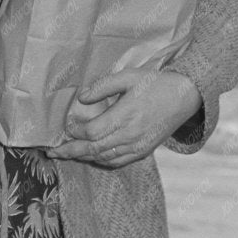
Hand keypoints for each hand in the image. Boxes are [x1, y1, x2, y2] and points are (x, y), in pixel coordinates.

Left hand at [47, 69, 202, 167]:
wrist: (185, 96)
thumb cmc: (156, 83)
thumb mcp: (129, 76)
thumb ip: (103, 87)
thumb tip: (82, 98)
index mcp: (125, 115)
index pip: (91, 132)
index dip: (75, 131)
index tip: (67, 126)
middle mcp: (130, 134)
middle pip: (93, 149)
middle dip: (70, 151)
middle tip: (52, 152)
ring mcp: (137, 145)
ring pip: (104, 157)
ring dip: (84, 157)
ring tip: (68, 155)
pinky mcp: (143, 151)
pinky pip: (118, 161)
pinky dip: (102, 160)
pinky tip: (92, 157)